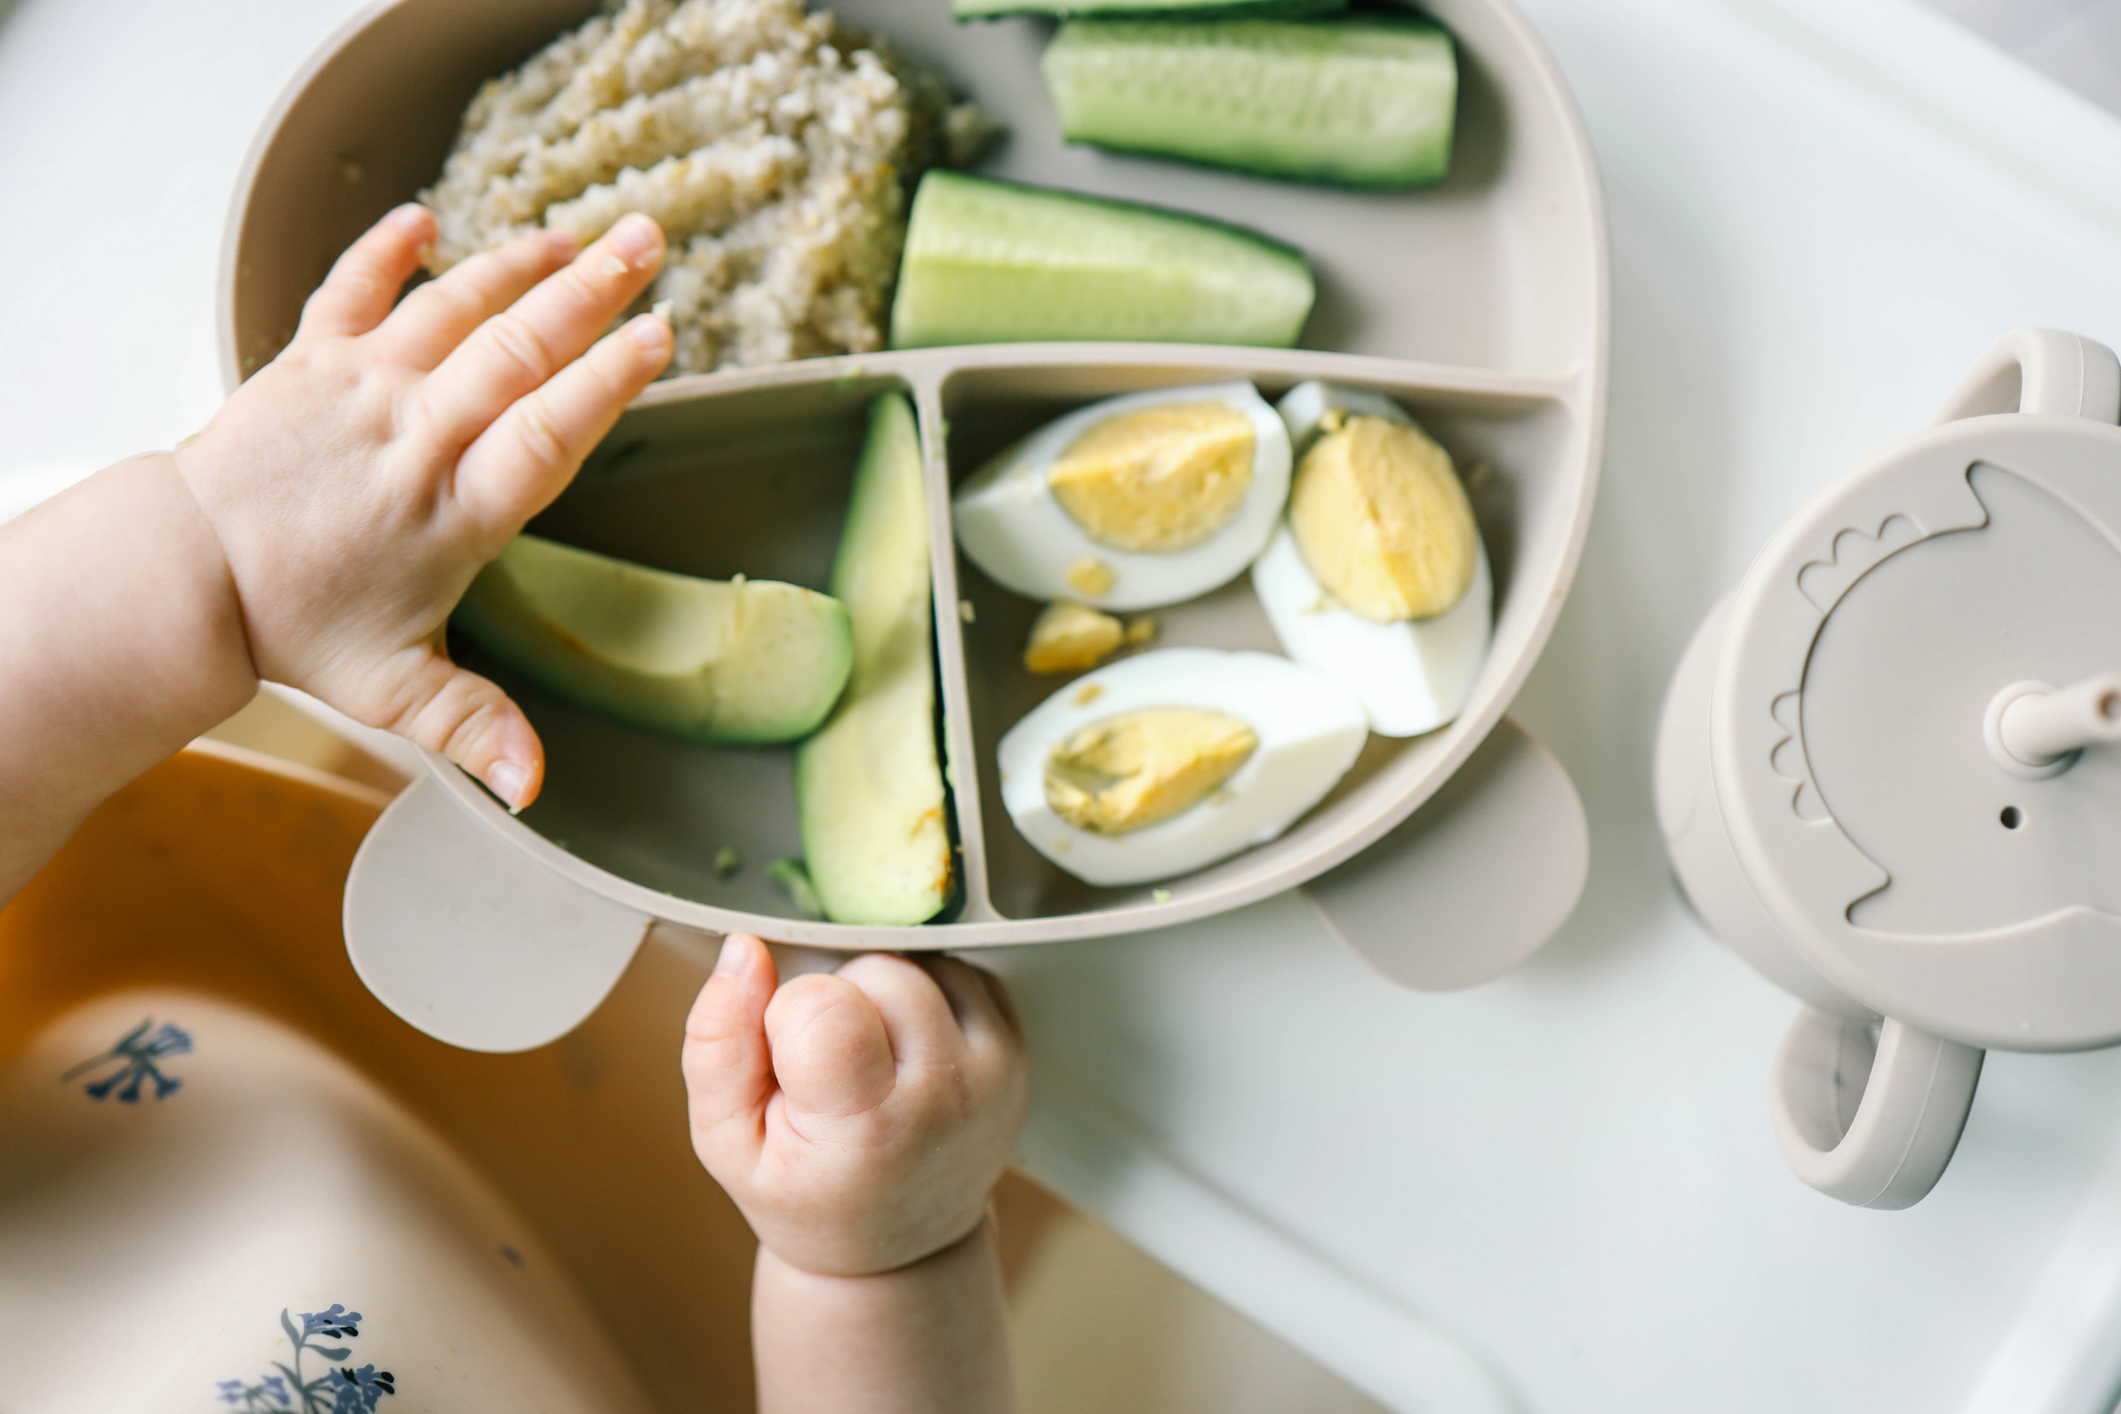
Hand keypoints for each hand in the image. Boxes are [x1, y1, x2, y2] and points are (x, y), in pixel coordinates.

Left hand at [171, 203, 671, 807]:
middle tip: (648, 244)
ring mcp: (360, 388)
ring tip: (581, 235)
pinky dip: (387, 249)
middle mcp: (414, 437)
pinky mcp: (308, 360)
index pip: (547, 430)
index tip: (659, 337)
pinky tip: (428, 219)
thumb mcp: (397, 691)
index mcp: (453, 512)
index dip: (608, 380)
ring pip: (451, 306)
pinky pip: (351, 288)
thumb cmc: (296, 628)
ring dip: (520, 263)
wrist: (185, 578)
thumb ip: (476, 729)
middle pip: (516, 348)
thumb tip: (534, 790)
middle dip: (591, 291)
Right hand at [683, 936, 1029, 1275]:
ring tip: (869, 1061)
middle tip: (830, 1070)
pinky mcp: (1017, 1047)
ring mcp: (995, 1069)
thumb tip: (743, 949)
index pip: (824, 1004)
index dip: (788, 1018)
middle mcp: (949, 1094)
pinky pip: (959, 971)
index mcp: (872, 1128)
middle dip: (838, 999)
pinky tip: (904, 1051)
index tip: (793, 1071)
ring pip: (920, 961)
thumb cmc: (804, 1192)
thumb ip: (717, 1043)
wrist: (900, 1248)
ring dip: (882, 995)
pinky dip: (923, 996)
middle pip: (878, 970)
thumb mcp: (726, 1142)